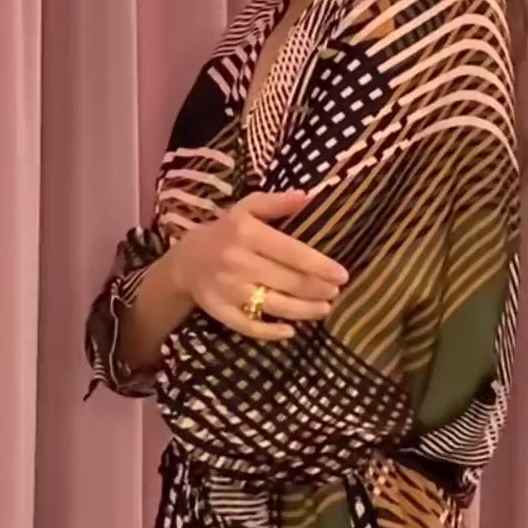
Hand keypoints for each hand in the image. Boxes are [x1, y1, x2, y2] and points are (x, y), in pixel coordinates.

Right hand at [168, 190, 347, 340]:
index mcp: (247, 233)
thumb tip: (308, 196)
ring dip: (305, 311)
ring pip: (275, 306)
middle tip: (335, 292)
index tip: (342, 274)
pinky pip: (250, 326)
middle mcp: (238, 262)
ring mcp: (229, 290)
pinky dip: (272, 331)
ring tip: (324, 309)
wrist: (185, 260)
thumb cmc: (225, 232)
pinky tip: (291, 331)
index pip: (292, 251)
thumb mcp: (246, 209)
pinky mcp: (220, 311)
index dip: (320, 265)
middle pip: (289, 281)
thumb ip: (276, 202)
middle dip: (318, 289)